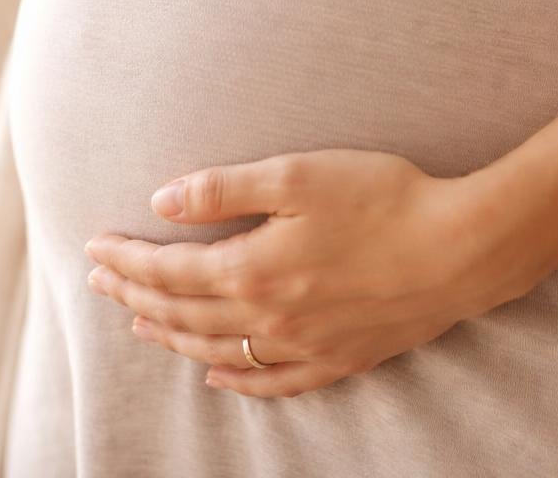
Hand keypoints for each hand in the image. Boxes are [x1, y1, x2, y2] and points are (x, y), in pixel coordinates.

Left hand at [82, 149, 540, 397]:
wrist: (462, 249)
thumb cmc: (383, 199)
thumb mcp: (297, 176)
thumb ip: (223, 190)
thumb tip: (161, 199)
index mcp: (251, 269)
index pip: (166, 271)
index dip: (126, 261)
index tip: (94, 248)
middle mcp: (267, 319)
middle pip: (181, 313)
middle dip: (134, 295)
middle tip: (99, 282)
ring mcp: (303, 347)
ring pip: (216, 350)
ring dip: (170, 336)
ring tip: (140, 323)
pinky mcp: (339, 359)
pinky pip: (272, 383)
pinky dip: (234, 381)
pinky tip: (216, 375)